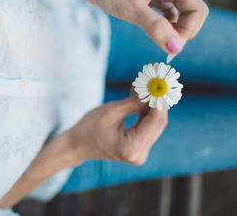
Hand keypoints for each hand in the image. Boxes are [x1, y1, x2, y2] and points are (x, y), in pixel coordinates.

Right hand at [0, 94, 167, 207]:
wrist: (77, 145)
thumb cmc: (89, 127)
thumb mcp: (111, 111)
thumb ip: (135, 101)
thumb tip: (154, 89)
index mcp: (132, 148)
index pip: (155, 120)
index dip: (159, 100)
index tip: (159, 81)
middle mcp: (140, 154)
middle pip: (158, 123)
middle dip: (156, 101)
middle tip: (153, 81)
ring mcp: (140, 153)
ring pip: (155, 124)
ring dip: (151, 105)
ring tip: (142, 87)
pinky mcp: (139, 148)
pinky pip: (148, 127)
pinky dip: (146, 112)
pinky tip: (140, 98)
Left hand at [77, 0, 208, 53]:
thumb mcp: (132, 9)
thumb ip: (156, 29)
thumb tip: (176, 48)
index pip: (196, 9)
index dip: (188, 31)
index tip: (172, 47)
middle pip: (191, 12)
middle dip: (183, 31)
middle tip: (167, 48)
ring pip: (178, 13)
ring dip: (173, 30)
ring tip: (160, 42)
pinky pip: (164, 13)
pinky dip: (163, 25)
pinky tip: (154, 33)